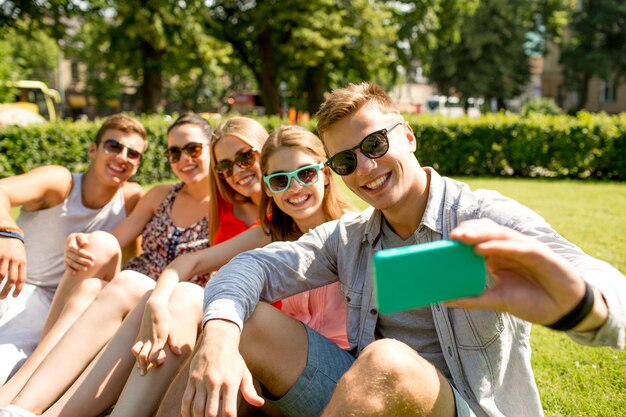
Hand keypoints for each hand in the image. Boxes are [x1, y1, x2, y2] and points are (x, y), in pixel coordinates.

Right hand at [0, 237, 25, 298]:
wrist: (8, 231)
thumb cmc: (14, 245)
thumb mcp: (21, 255)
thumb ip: (20, 266)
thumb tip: (18, 281)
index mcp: (23, 262)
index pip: (22, 279)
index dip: (18, 290)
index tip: (14, 296)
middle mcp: (15, 260)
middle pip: (12, 280)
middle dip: (6, 291)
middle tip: (2, 297)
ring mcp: (5, 257)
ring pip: (1, 276)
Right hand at [64, 233, 95, 273]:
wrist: (73, 240)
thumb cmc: (79, 238)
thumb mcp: (80, 235)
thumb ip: (82, 238)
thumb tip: (86, 244)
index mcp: (71, 244)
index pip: (79, 251)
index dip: (86, 255)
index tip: (94, 258)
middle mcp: (67, 251)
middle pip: (75, 258)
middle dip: (84, 261)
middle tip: (92, 264)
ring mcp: (66, 256)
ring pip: (71, 262)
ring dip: (78, 266)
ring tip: (86, 269)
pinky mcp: (66, 260)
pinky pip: (67, 265)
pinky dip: (70, 269)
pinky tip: (75, 273)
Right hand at [131, 297, 177, 374]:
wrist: (154, 306)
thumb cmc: (165, 318)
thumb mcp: (172, 330)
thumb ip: (173, 343)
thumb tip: (178, 354)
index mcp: (159, 338)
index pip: (155, 354)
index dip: (156, 361)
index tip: (159, 363)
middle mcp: (149, 339)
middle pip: (143, 355)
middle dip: (143, 365)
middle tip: (143, 374)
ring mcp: (143, 337)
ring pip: (136, 351)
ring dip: (137, 360)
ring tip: (140, 368)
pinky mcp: (139, 335)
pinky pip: (135, 346)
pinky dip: (136, 354)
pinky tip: (138, 359)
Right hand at [181, 321, 263, 416]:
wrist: (217, 340)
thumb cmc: (233, 360)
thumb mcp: (244, 372)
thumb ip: (249, 390)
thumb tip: (260, 403)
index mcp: (231, 382)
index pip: (228, 410)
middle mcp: (215, 382)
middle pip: (210, 413)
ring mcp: (201, 381)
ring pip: (196, 409)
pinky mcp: (192, 379)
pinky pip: (186, 401)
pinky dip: (186, 412)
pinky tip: (191, 416)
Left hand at [447, 219, 587, 324]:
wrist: (563, 310)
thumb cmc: (532, 301)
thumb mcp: (498, 300)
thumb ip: (473, 299)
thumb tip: (445, 300)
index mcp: (497, 255)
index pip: (477, 238)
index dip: (461, 237)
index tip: (442, 243)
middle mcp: (508, 248)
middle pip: (485, 232)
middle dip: (468, 232)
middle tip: (451, 237)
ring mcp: (523, 248)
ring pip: (499, 235)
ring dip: (480, 234)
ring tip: (461, 238)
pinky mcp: (539, 253)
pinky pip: (517, 246)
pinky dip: (499, 246)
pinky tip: (483, 250)